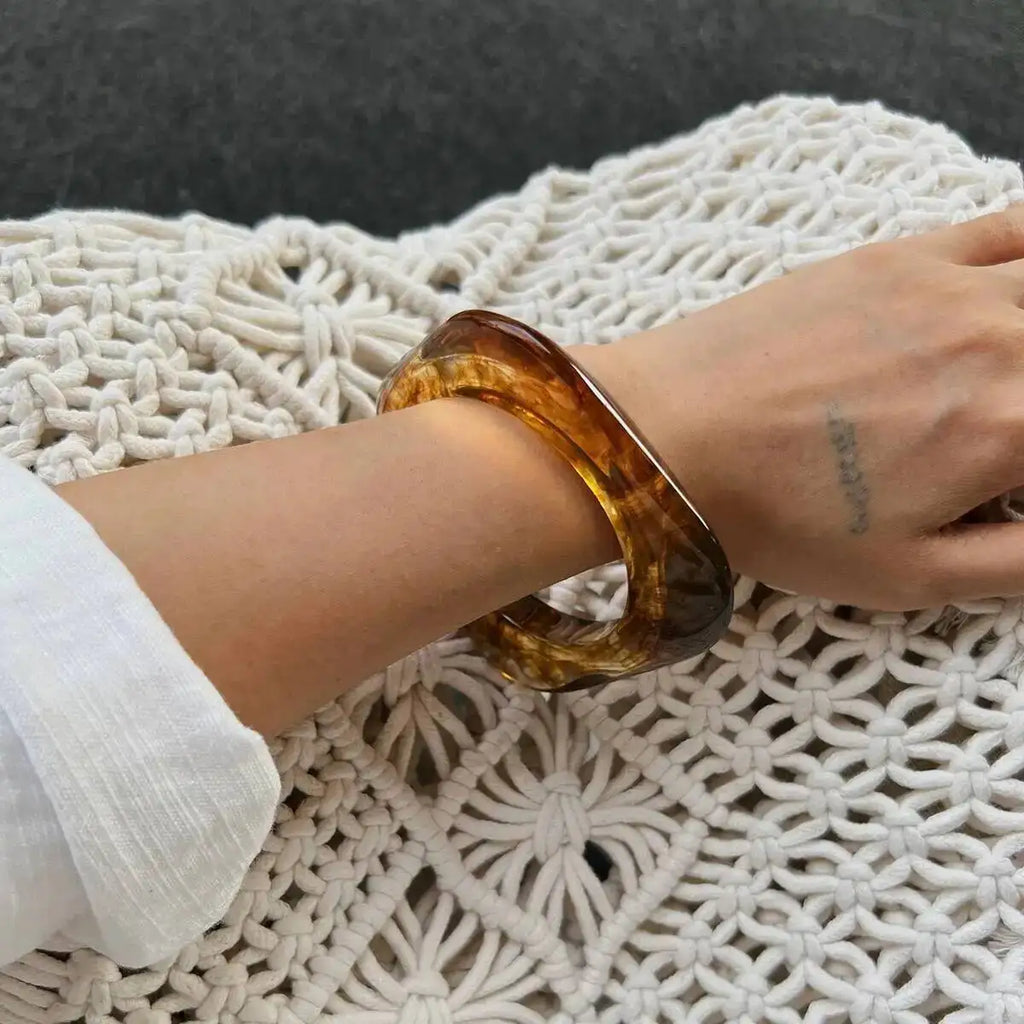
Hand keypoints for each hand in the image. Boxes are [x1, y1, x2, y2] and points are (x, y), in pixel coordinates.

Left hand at [585, 207, 1023, 609]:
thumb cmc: (774, 516)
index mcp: (1014, 429)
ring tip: (1001, 380)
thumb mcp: (907, 576)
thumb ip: (1021, 563)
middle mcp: (1000, 342)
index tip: (1013, 482)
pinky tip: (1015, 292)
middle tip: (999, 438)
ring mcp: (952, 287)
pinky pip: (1010, 227)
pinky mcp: (900, 254)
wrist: (669, 436)